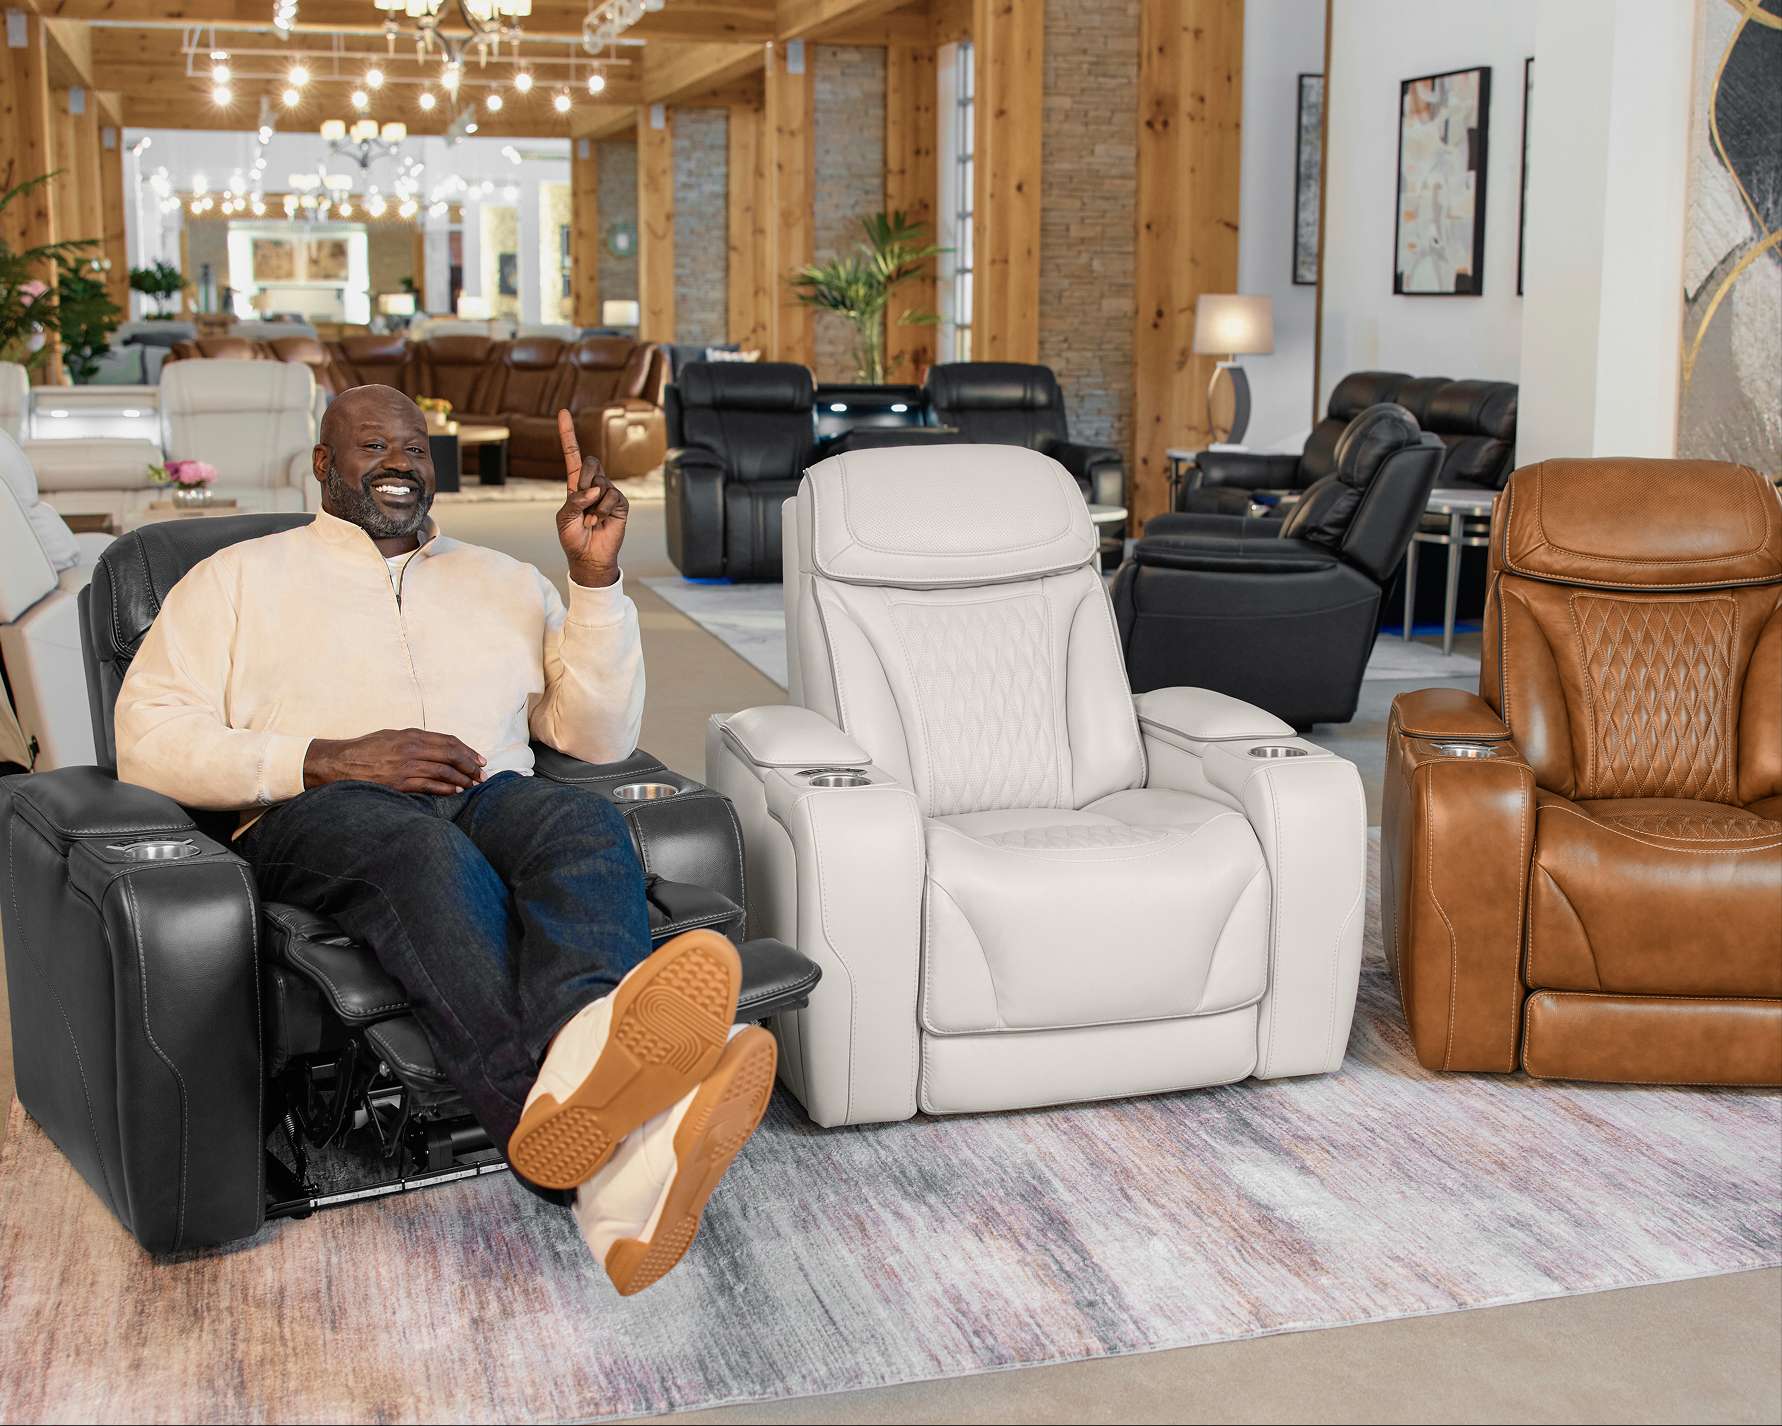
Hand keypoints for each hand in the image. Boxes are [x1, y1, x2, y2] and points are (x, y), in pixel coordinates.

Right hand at [304, 729, 485, 793]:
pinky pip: (429, 785)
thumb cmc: (365, 750)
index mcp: (411, 735)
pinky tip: (455, 792)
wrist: (338, 763)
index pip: (449, 741)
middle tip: (482, 775)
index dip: (468, 751)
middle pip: (451, 755)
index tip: (479, 760)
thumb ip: (414, 741)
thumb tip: (438, 748)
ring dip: (462, 779)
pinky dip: (445, 788)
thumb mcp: (391, 737)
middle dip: (470, 765)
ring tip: (472, 785)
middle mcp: (412, 748)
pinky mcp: (399, 783)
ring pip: (444, 771)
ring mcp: (406, 766)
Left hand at [555, 408, 626, 586]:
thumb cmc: (573, 538)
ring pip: (601, 481)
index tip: (563, 413)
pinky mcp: (621, 503)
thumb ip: (574, 499)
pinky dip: (603, 510)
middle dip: (583, 479)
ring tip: (590, 519)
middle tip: (582, 501)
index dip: (567, 435)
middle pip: (590, 461)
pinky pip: (612, 496)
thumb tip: (595, 488)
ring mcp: (608, 493)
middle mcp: (593, 485)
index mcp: (575, 485)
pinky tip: (600, 521)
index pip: (571, 455)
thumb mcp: (564, 517)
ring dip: (592, 503)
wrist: (589, 557)